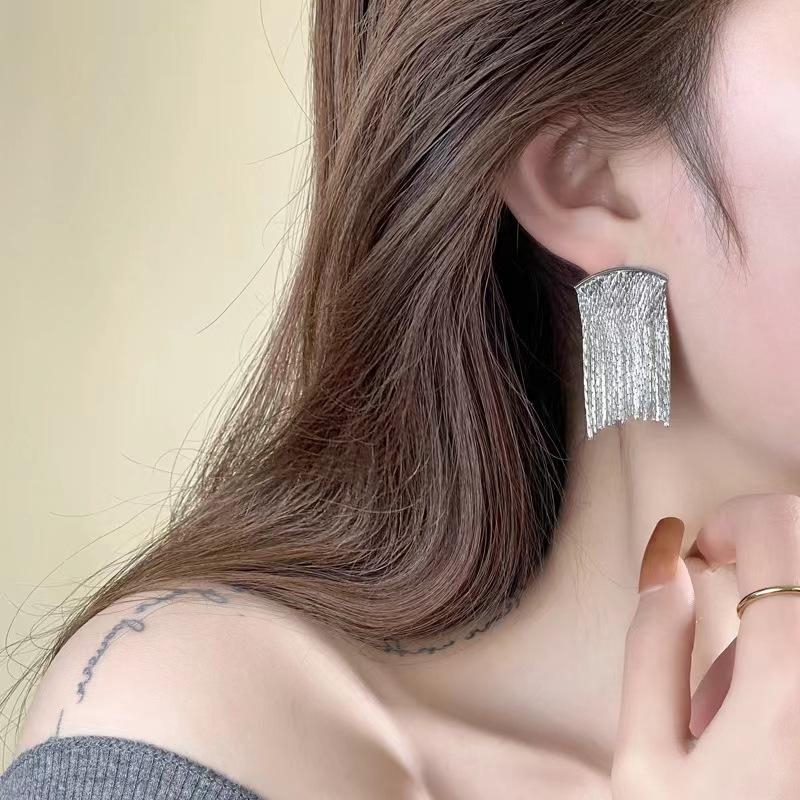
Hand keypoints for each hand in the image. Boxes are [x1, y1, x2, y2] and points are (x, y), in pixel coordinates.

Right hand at [612, 494, 799, 798]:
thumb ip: (652, 643)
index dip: (731, 518)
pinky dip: (795, 646)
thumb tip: (666, 557)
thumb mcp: (647, 760)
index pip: (778, 523)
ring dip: (785, 611)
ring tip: (754, 684)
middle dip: (766, 546)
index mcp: (783, 681)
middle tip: (731, 592)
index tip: (703, 556)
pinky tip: (776, 699)